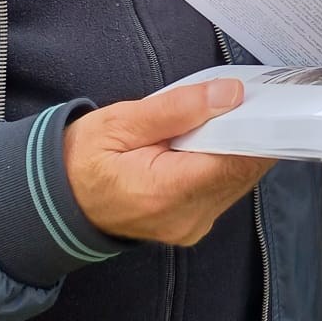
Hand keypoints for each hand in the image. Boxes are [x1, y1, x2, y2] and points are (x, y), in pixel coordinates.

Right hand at [63, 78, 273, 245]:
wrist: (58, 201)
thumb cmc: (83, 158)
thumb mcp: (121, 121)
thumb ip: (177, 108)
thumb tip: (231, 94)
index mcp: (166, 192)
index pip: (234, 159)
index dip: (255, 127)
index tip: (263, 98)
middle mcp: (188, 217)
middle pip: (243, 170)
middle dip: (249, 132)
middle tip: (245, 98)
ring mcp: (193, 226)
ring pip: (240, 180)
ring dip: (240, 146)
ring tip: (227, 115)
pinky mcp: (195, 225)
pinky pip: (226, 189)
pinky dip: (226, 161)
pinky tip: (214, 139)